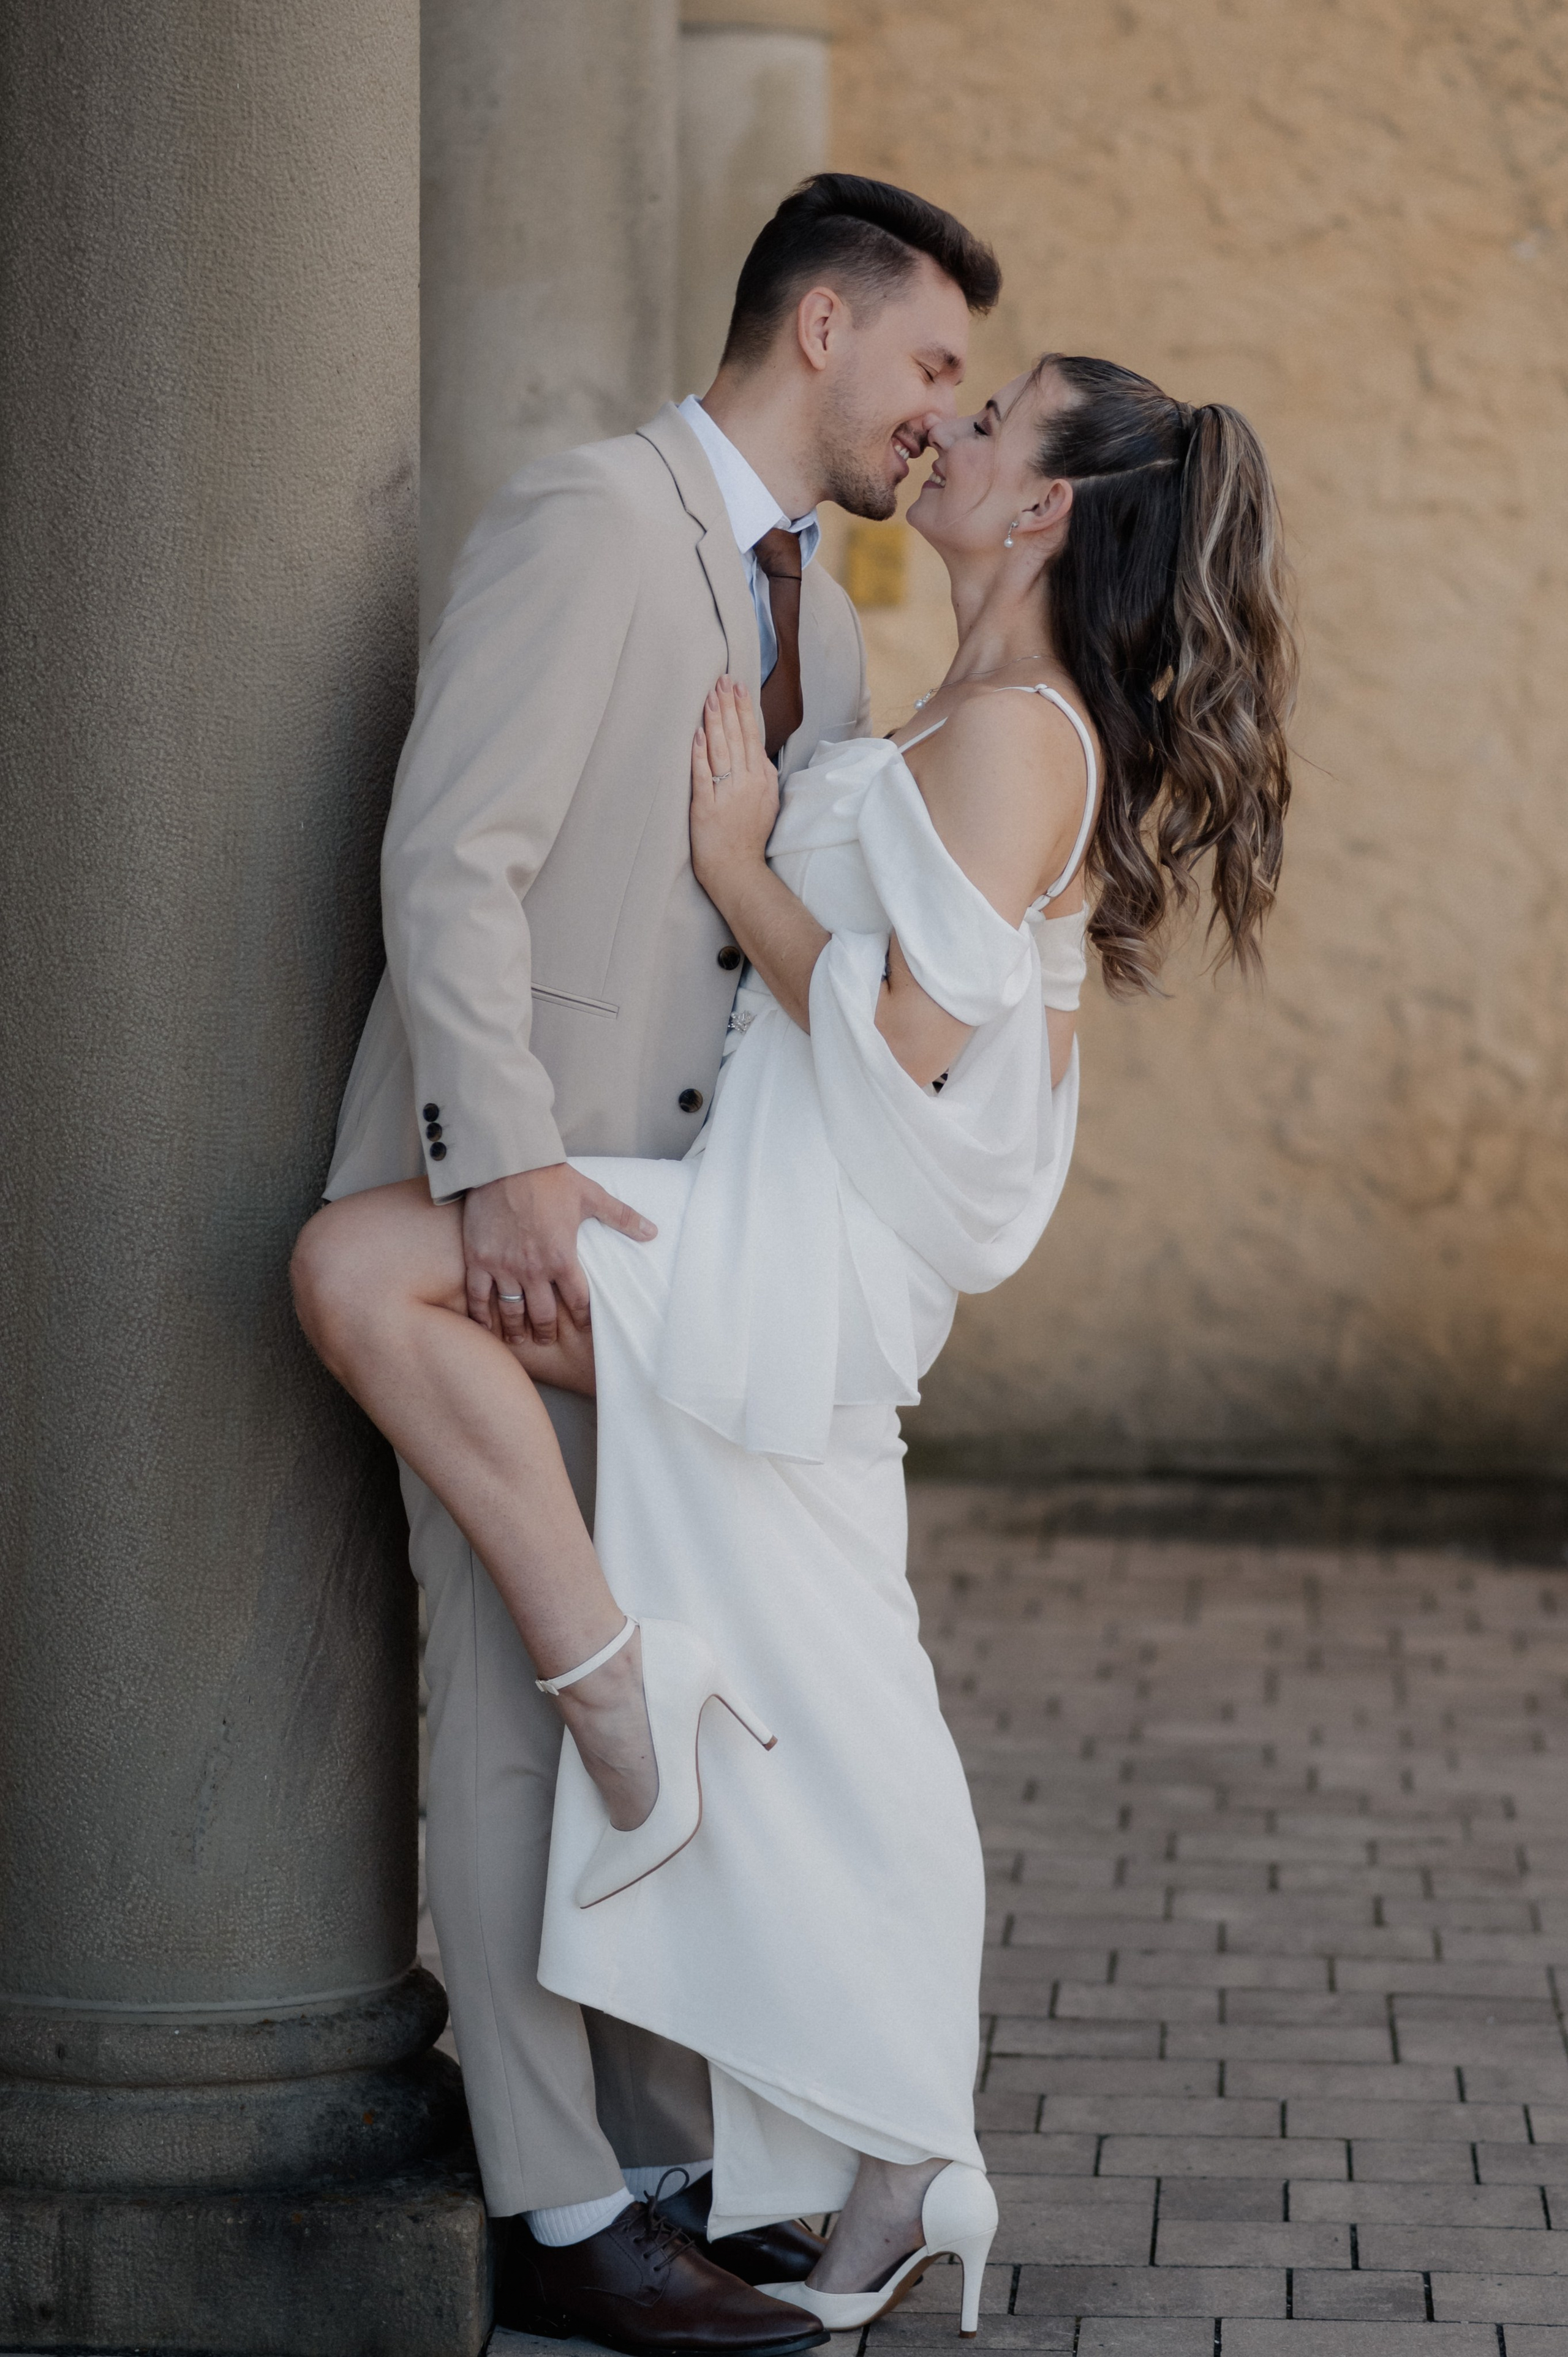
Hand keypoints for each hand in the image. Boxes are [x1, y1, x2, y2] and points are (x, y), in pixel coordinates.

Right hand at [461, 1164, 655, 1346]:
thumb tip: (653, 1232)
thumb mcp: (591, 1195)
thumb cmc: (550, 1178)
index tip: (581, 1325)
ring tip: (519, 1340)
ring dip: (516, 1330)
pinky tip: (485, 1327)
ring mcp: (503, 1266)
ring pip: (511, 1310)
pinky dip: (481, 1315)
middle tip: (545, 1339)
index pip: (577, 1300)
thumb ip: (622, 1217)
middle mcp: (533, 1269)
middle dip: (546, 1330)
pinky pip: (478, 1296)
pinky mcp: (479, 1259)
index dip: (580, 1316)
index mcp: (562, 1257)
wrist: (505, 1162)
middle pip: (542, 1314)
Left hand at [690, 675, 778, 902]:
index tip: (738, 686)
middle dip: (729, 706)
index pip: (752, 736)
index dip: (744, 709)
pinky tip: (698, 734)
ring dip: (715, 721)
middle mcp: (748, 783)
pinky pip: (704, 776)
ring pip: (722, 750)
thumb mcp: (766, 802)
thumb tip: (757, 751)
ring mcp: (728, 795)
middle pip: (737, 737)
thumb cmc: (748, 836)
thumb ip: (762, 775)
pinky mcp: (707, 808)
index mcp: (762, 779)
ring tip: (709, 697)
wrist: (738, 869)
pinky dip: (700, 754)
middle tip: (721, 680)